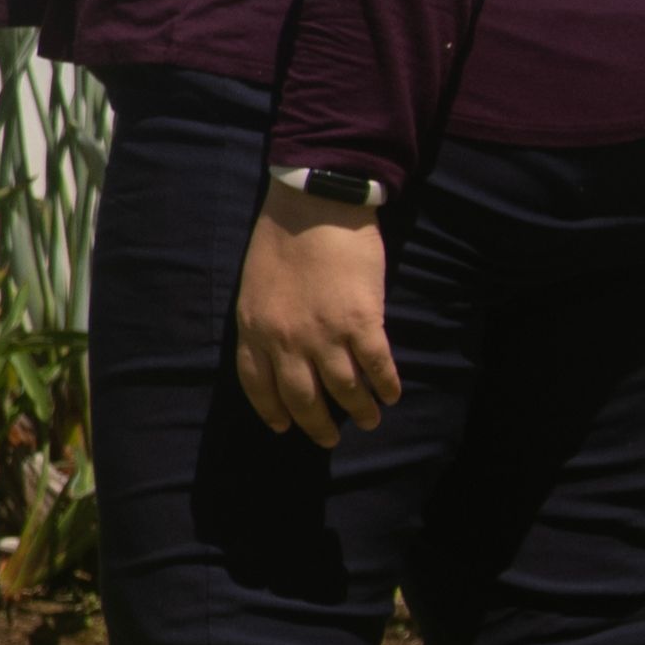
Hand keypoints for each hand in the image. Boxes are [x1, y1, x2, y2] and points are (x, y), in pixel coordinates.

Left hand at [236, 190, 401, 444]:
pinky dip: (385, 386)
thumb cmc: (281, 238)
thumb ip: (265, 321)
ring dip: (358, 410)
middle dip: (316, 424)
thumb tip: (280, 349)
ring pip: (343, 389)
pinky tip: (391, 395)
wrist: (313, 205)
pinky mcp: (361, 322)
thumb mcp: (255, 286)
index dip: (272, 410)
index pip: (258, 384)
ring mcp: (324, 334)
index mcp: (253, 329)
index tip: (283, 427)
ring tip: (369, 421)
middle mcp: (286, 340)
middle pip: (301, 397)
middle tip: (328, 439)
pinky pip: (376, 366)